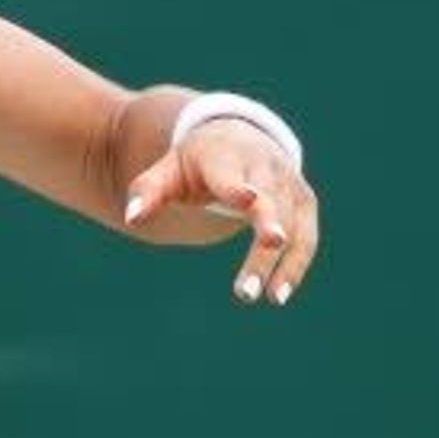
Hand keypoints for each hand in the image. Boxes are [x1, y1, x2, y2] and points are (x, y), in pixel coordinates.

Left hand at [123, 125, 319, 308]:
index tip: (247, 200)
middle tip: (251, 280)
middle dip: (265, 234)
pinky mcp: (303, 202)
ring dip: (283, 262)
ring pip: (293, 224)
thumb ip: (148, 192)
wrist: (236, 138)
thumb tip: (132, 218)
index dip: (238, 188)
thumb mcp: (166, 171)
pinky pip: (306, 236)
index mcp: (226, 158)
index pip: (231, 175)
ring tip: (272, 299)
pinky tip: (280, 294)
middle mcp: (264, 167)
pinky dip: (297, 264)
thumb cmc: (194, 164)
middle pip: (268, 203)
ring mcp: (289, 183)